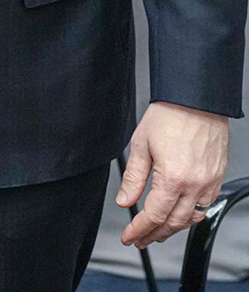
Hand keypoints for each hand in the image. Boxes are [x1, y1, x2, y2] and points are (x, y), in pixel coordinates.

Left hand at [117, 101, 229, 247]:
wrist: (196, 101)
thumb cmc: (168, 116)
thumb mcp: (141, 145)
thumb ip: (134, 178)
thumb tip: (125, 201)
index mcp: (173, 178)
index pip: (154, 215)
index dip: (139, 230)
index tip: (129, 237)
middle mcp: (195, 185)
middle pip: (174, 223)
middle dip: (155, 235)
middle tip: (140, 240)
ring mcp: (209, 182)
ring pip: (191, 218)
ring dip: (172, 228)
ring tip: (156, 232)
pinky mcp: (216, 177)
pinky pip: (204, 205)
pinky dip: (190, 215)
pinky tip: (179, 215)